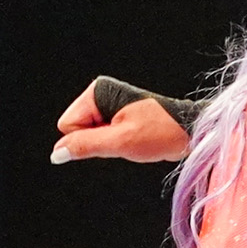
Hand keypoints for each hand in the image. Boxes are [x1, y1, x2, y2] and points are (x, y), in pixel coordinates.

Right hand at [52, 83, 190, 164]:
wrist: (190, 131)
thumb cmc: (161, 133)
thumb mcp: (120, 142)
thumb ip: (86, 146)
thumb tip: (57, 154)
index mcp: (97, 93)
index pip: (68, 125)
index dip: (88, 139)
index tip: (115, 137)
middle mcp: (101, 94)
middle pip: (78, 129)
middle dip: (99, 141)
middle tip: (127, 138)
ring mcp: (110, 103)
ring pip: (91, 134)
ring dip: (110, 143)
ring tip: (133, 138)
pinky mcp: (119, 113)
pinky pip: (105, 135)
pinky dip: (118, 141)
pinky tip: (135, 138)